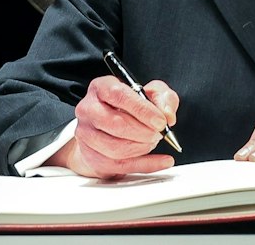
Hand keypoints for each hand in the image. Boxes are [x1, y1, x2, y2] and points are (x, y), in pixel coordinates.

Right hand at [51, 75, 178, 177]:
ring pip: (116, 148)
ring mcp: (87, 134)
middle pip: (116, 124)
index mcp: (101, 87)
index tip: (161, 121)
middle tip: (159, 133)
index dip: (142, 110)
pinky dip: (146, 165)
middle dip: (144, 131)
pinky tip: (161, 160)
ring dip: (142, 147)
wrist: (108, 127)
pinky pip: (121, 166)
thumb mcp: (150, 93)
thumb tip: (167, 115)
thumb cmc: (128, 107)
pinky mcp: (92, 156)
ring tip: (153, 141)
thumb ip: (163, 97)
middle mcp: (88, 109)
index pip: (119, 96)